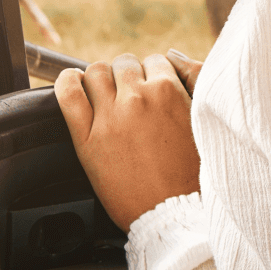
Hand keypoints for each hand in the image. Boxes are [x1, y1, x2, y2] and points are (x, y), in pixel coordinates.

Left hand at [54, 50, 204, 231]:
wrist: (174, 212)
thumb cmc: (196, 171)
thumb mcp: (204, 119)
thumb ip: (195, 80)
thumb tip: (172, 57)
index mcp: (170, 91)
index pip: (156, 60)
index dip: (154, 73)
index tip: (152, 86)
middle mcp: (138, 98)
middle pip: (124, 64)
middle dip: (128, 74)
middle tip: (131, 93)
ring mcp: (110, 117)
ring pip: (96, 73)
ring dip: (102, 78)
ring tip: (106, 92)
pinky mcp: (87, 139)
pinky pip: (67, 96)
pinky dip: (66, 83)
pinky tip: (72, 83)